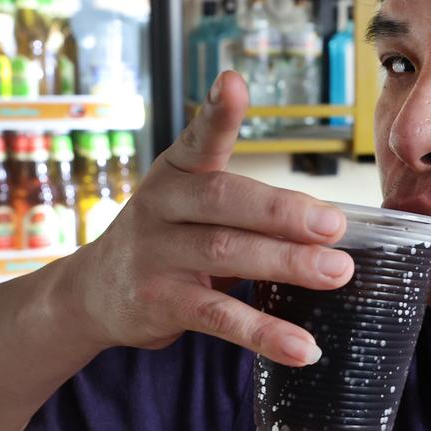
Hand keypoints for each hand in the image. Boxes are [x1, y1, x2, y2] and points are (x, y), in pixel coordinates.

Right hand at [63, 71, 352, 365]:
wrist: (92, 294)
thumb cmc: (168, 241)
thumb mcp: (194, 209)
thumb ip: (249, 209)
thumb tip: (331, 224)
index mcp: (177, 173)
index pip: (198, 137)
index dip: (217, 113)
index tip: (233, 83)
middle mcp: (161, 206)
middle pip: (224, 199)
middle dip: (283, 211)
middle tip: (334, 224)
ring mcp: (156, 254)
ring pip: (226, 254)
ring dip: (287, 264)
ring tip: (338, 273)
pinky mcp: (158, 302)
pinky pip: (218, 316)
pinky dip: (263, 332)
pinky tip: (302, 347)